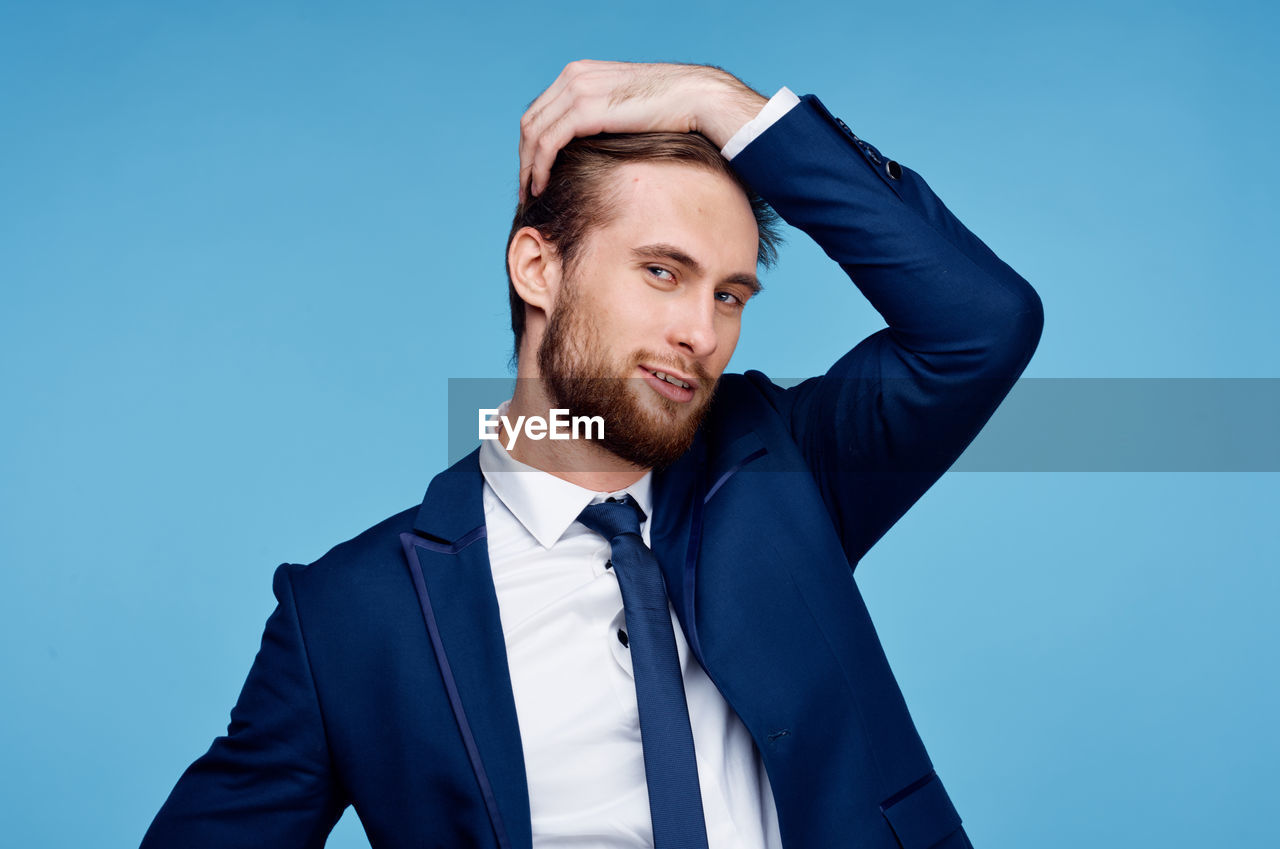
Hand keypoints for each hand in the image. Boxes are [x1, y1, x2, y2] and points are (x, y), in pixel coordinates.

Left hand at [518, 60, 765, 199]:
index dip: (532, 144)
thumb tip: (592, 147)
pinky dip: (539, 167)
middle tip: (528, 189)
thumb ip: (603, 118)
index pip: (542, 110)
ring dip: (528, 168)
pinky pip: (547, 143)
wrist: (695, 97)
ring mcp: (577, 90)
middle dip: (525, 158)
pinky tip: (542, 187)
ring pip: (533, 134)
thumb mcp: (625, 108)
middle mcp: (573, 76)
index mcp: (580, 73)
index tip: (535, 172)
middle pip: (531, 122)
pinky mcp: (584, 110)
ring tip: (533, 195)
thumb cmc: (670, 109)